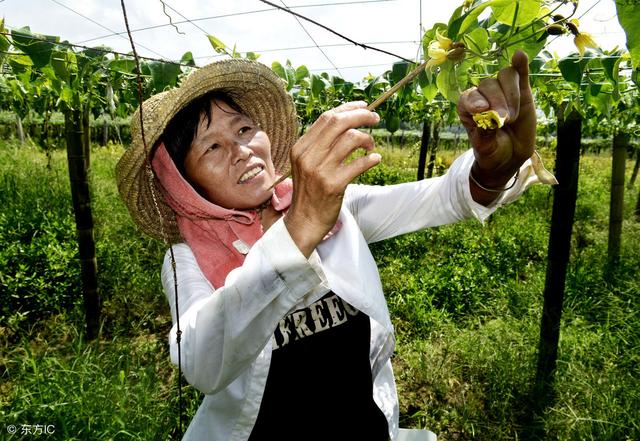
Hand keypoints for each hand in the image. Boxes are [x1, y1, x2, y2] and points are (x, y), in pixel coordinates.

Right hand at [284, 102, 380, 256]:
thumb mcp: (307, 164)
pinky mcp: (333, 185)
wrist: (304, 221)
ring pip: (351, 139)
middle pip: (339, 123)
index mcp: (301, 147)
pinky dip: (371, 159)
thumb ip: (320, 145)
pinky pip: (359, 164)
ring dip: (367, 139)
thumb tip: (346, 122)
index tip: (364, 107)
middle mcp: (308, 156)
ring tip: (370, 147)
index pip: (327, 118)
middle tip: (375, 119)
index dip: (348, 108)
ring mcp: (320, 170)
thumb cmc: (310, 192)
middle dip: (361, 116)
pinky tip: (375, 160)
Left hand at [457, 50, 535, 200]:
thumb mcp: (486, 148)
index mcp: (468, 107)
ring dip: (511, 95)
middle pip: (488, 85)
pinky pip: (519, 73)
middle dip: (498, 102)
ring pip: (505, 77)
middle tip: (504, 121)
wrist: (511, 157)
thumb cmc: (492, 152)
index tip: (481, 110)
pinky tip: (519, 56)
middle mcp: (483, 95)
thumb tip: (490, 119)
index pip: (469, 96)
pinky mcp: (521, 91)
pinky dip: (520, 65)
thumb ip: (485, 134)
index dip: (475, 100)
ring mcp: (502, 91)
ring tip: (512, 117)